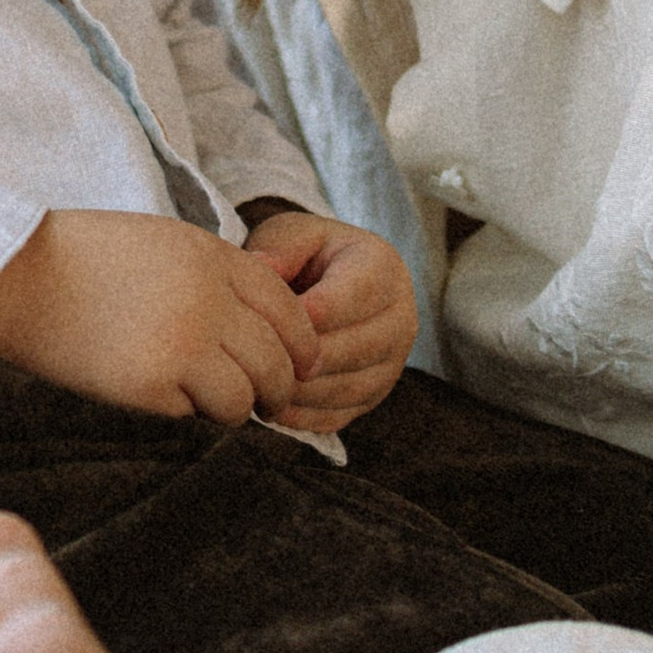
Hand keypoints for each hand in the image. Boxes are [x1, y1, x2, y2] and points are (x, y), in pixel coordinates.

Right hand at [0, 209, 317, 422]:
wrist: (13, 275)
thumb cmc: (83, 257)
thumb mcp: (163, 242)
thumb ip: (217, 275)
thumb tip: (264, 328)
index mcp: (212, 258)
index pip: (289, 309)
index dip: (301, 344)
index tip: (299, 364)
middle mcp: (208, 300)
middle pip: (278, 360)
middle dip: (278, 387)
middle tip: (267, 402)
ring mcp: (182, 344)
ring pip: (245, 398)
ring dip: (235, 406)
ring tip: (211, 401)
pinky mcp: (149, 385)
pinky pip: (194, 413)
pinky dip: (185, 410)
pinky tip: (158, 392)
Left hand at [236, 208, 417, 433]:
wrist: (334, 282)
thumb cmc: (307, 255)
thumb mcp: (292, 235)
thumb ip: (279, 248)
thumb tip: (260, 268)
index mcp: (384, 269)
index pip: (352, 298)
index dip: (308, 314)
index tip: (265, 324)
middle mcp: (400, 318)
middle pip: (354, 349)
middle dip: (301, 357)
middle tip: (252, 362)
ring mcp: (393, 362)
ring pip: (347, 387)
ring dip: (299, 392)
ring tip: (255, 385)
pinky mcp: (375, 395)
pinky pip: (341, 415)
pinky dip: (303, 417)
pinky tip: (269, 408)